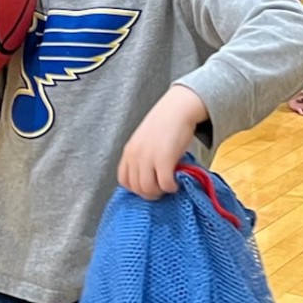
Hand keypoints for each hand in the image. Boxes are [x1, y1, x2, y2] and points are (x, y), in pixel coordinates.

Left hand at [118, 85, 207, 199]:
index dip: (136, 188)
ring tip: (169, 186)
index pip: (124, 180)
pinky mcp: (164, 159)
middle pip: (136, 188)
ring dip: (160, 192)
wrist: (177, 109)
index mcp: (129, 151)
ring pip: (148, 189)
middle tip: (162, 189)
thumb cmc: (165, 123)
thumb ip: (142, 157)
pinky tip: (176, 183)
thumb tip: (148, 176)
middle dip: (150, 193)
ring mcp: (148, 158)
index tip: (148, 187)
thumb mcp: (144, 140)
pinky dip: (171, 188)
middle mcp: (135, 156)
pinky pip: (164, 184)